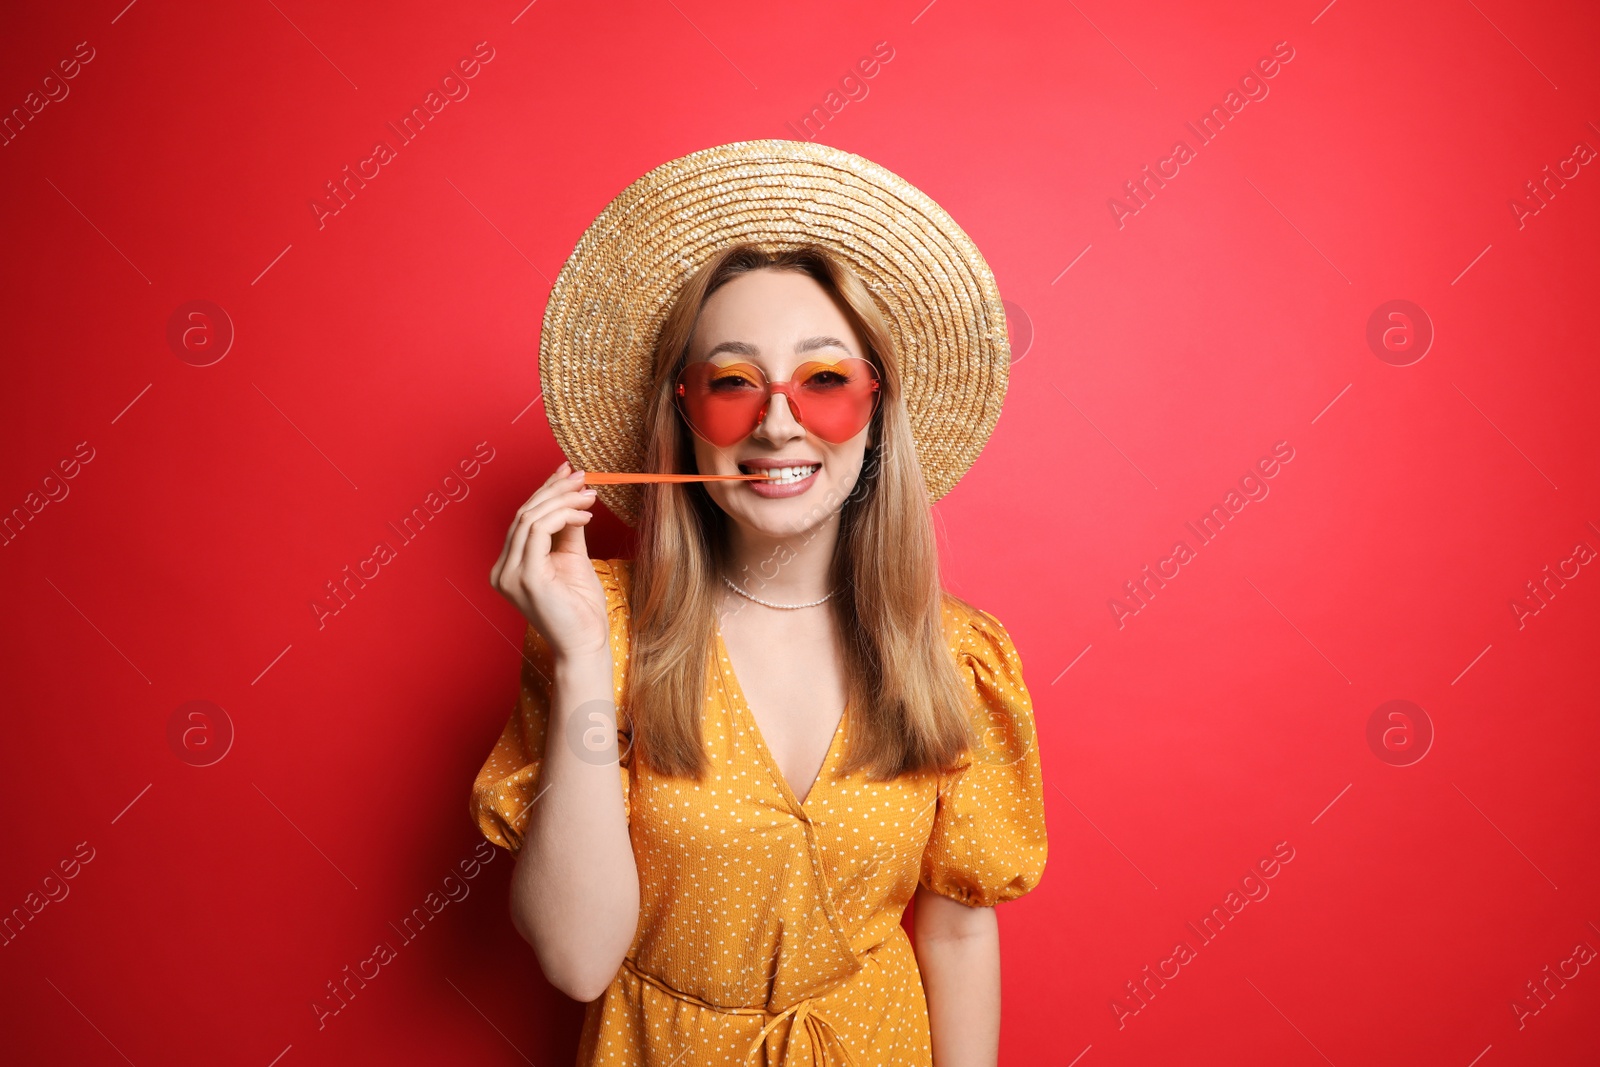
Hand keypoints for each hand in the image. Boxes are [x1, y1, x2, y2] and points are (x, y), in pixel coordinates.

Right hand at [489, 460, 608, 660]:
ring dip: (563, 500)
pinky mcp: (526, 578)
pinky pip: (539, 531)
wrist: (586, 644)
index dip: (545, 491)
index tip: (569, 472)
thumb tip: (573, 496)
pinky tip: (585, 515)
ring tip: (589, 495)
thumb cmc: (581, 609)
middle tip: (583, 477)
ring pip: (530, 518)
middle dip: (555, 490)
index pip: (523, 519)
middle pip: (524, 514)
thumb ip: (567, 529)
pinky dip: (563, 516)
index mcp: (510, 566)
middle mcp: (503, 570)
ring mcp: (510, 575)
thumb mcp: (573, 559)